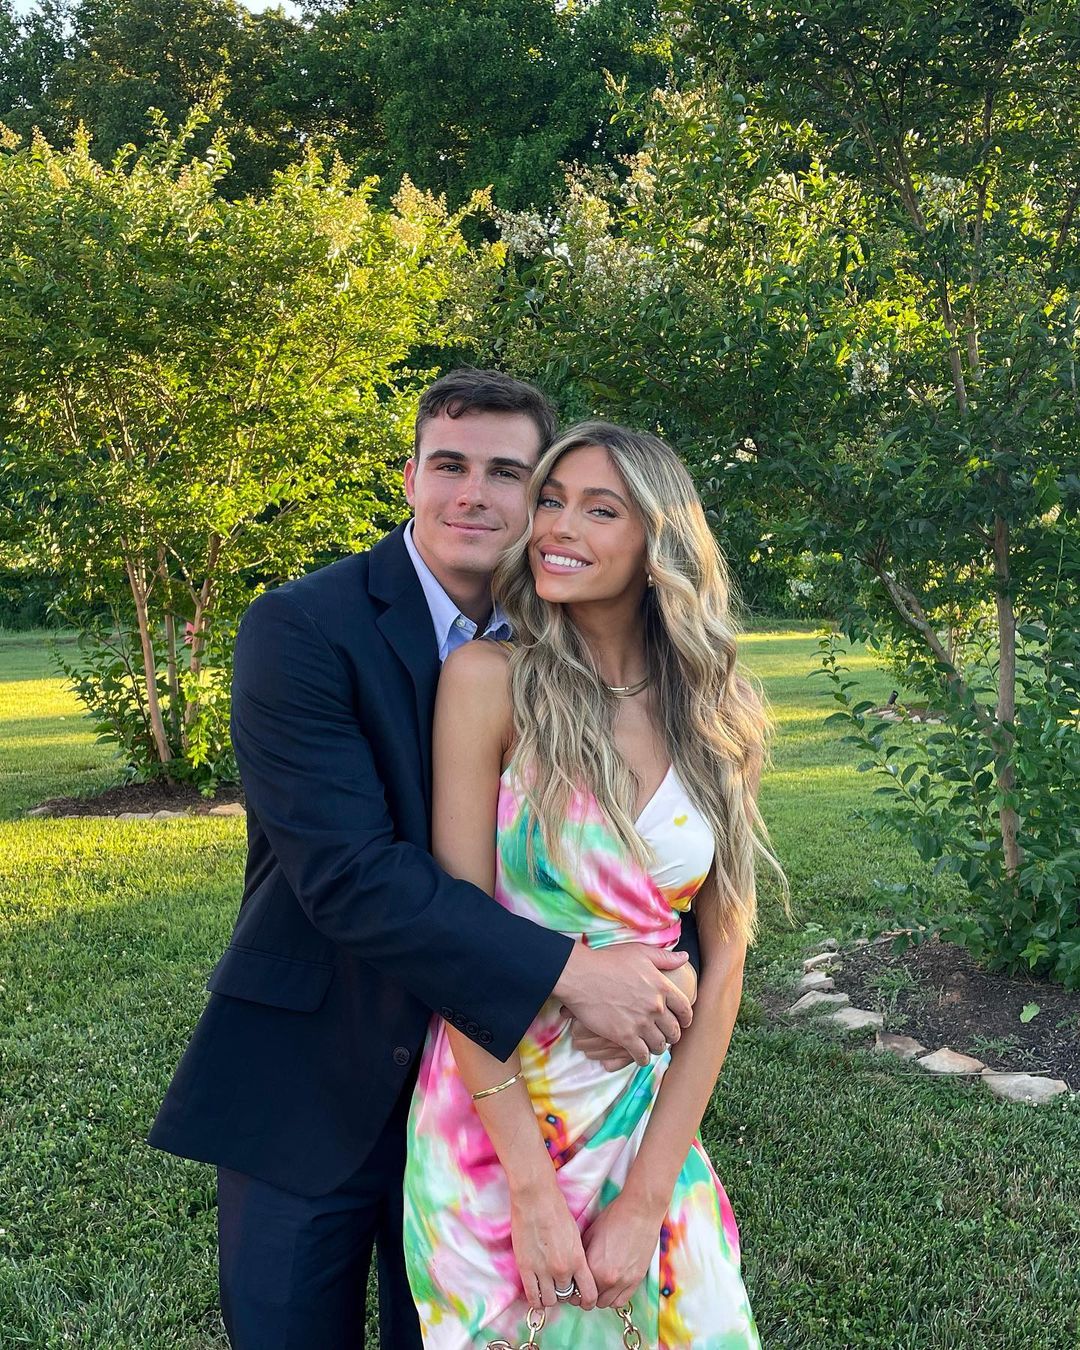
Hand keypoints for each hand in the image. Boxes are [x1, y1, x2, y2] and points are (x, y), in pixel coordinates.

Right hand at [510, 1181, 597, 1310]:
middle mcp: (562, 1269)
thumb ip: (577, 1258)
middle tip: (562, 1286)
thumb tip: (576, 1276)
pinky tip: (538, 1295)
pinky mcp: (525, 1268)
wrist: (536, 1198)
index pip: (589, 1294)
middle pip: (567, 1296)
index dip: (587, 1301)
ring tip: (549, 1287)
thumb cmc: (557, 1211)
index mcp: (578, 1260)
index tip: (584, 1300)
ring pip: (550, 1300)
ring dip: (550, 1296)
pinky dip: (536, 1300)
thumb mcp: (575, 1235)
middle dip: (565, 1293)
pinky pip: (532, 1296)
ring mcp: (542, 1270)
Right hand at [554, 942, 693, 1066]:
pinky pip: (642, 1056)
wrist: (581, 975)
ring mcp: (641, 1023)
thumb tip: (684, 957)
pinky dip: (643, 1058)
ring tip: (651, 1045)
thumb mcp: (640, 952)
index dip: (686, 1019)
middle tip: (664, 1035)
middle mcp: (655, 1007)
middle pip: (674, 1031)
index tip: (682, 1022)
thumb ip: (665, 957)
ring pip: (660, 1045)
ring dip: (657, 1047)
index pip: (685, 1010)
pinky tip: (639, 1055)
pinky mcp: (625, 1036)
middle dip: (671, 1035)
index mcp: (662, 987)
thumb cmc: (608, 961)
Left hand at [582, 1193, 661, 1308]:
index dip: (573, 1288)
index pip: (576, 1290)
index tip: (573, 1283)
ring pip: (605, 1304)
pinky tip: (610, 1287)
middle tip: (585, 1284)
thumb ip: (582, 1256)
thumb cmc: (614, 1218)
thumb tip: (575, 1269)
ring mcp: (624, 1281)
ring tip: (598, 1285)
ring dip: (600, 1297)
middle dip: (585, 1294)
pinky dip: (614, 1298)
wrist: (640, 1212)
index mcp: (593, 1267)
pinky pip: (621, 1301)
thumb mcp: (589, 1234)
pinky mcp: (637, 1280)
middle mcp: (608, 1278)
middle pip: (590, 1300)